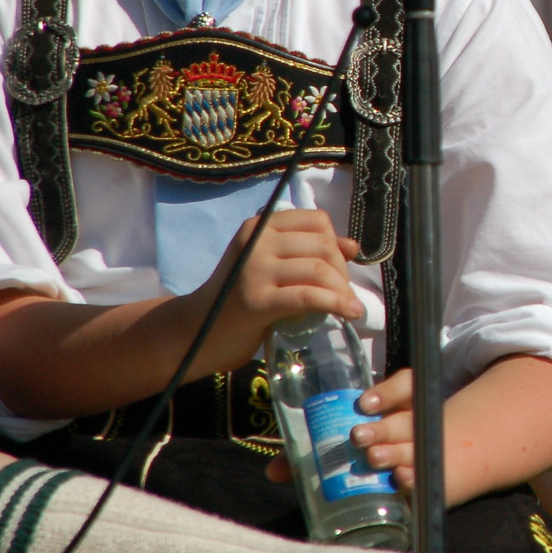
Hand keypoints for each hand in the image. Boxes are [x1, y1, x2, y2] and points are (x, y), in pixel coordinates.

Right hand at [185, 209, 363, 373]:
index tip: (338, 268)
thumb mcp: (271, 266)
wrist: (198, 332)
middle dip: (343, 272)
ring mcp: (255, 270)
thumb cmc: (239, 299)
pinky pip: (309, 296)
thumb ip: (307, 252)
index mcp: (260, 226)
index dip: (337, 244)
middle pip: (322, 246)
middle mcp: (257, 241)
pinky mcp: (258, 301)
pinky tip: (350, 314)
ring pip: (319, 270)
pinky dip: (336, 304)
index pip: (317, 221)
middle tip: (344, 295)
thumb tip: (353, 246)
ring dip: (342, 291)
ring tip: (348, 308)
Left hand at [263, 368, 415, 486]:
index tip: (363, 404)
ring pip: (416, 445)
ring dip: (395, 451)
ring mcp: (422, 451)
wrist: (405, 474)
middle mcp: (412, 424)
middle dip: (383, 427)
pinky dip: (413, 477)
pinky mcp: (424, 478)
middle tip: (358, 436)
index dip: (388, 392)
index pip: (404, 386)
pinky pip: (425, 475)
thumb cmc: (365, 450)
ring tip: (373, 458)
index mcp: (395, 406)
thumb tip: (273, 472)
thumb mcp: (339, 442)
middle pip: (407, 419)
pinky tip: (401, 480)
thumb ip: (308, 452)